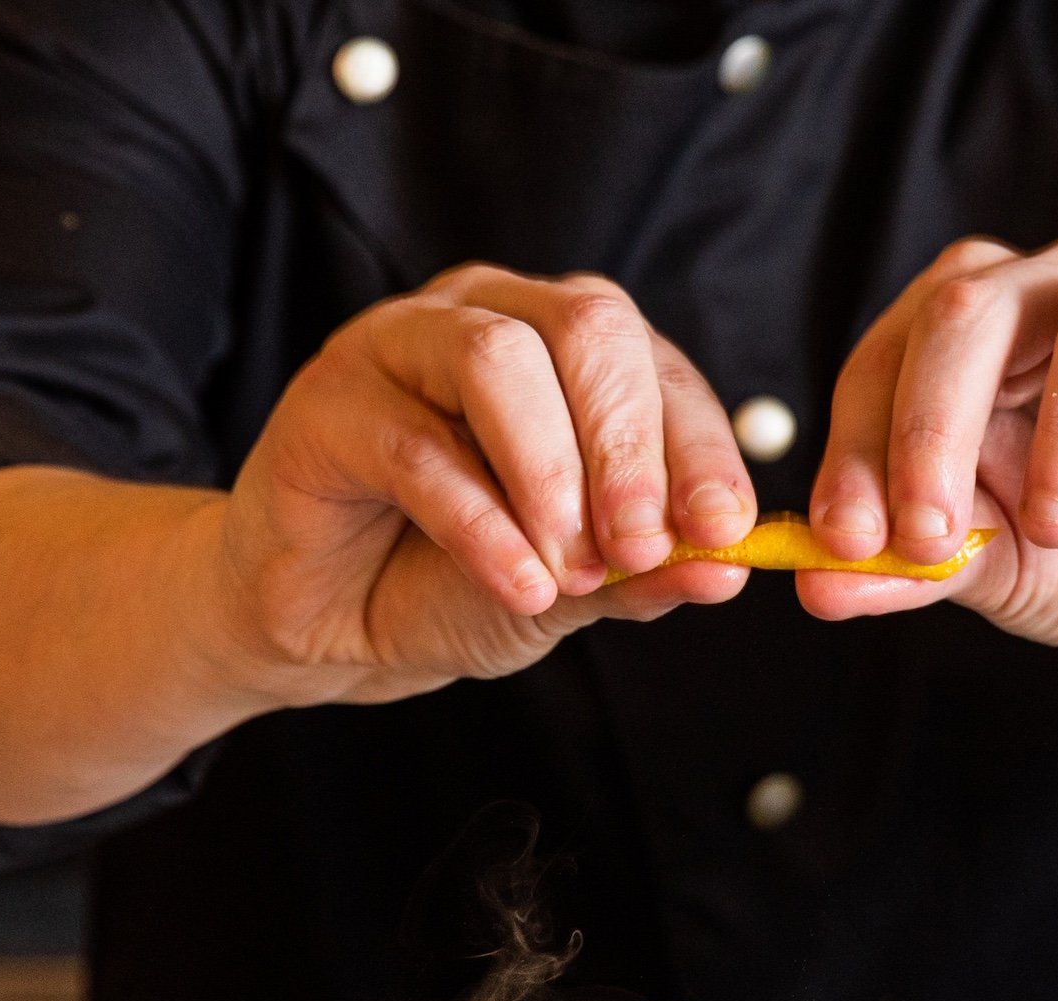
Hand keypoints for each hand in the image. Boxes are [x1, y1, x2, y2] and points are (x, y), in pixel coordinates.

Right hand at [210, 264, 758, 704]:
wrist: (334, 626)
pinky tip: (517, 584)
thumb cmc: (456, 582)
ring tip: (568, 574)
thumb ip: (644, 573)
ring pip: (498, 362)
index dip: (700, 449)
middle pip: (587, 329)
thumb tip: (729, 572)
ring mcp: (400, 344)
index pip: (655, 366)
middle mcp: (489, 316)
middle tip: (643, 548)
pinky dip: (480, 523)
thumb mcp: (575, 589)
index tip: (724, 533)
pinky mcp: (328, 401)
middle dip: (629, 450)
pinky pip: (416, 444)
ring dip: (551, 477)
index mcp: (564, 345)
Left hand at [797, 238, 1057, 664]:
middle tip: (929, 534)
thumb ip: (912, 566)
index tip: (845, 540)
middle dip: (936, 422)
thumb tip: (820, 585)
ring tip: (1054, 531)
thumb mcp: (991, 565)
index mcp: (981, 324)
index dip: (859, 442)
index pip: (894, 350)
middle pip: (980, 305)